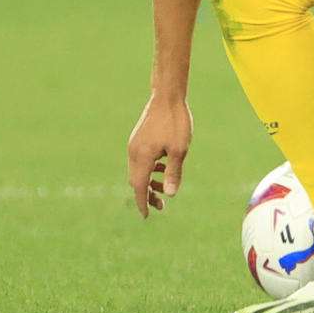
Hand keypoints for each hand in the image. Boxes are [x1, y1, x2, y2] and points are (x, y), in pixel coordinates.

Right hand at [126, 93, 192, 217]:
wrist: (167, 96)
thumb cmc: (176, 122)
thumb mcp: (179, 149)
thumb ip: (173, 172)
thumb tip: (170, 195)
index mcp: (142, 157)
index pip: (139, 187)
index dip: (142, 203)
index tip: (147, 216)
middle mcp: (133, 152)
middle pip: (136, 181)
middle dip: (146, 195)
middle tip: (161, 206)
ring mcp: (134, 145)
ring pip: (137, 171)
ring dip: (148, 182)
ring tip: (164, 187)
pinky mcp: (138, 139)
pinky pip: (139, 161)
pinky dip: (148, 169)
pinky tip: (162, 167)